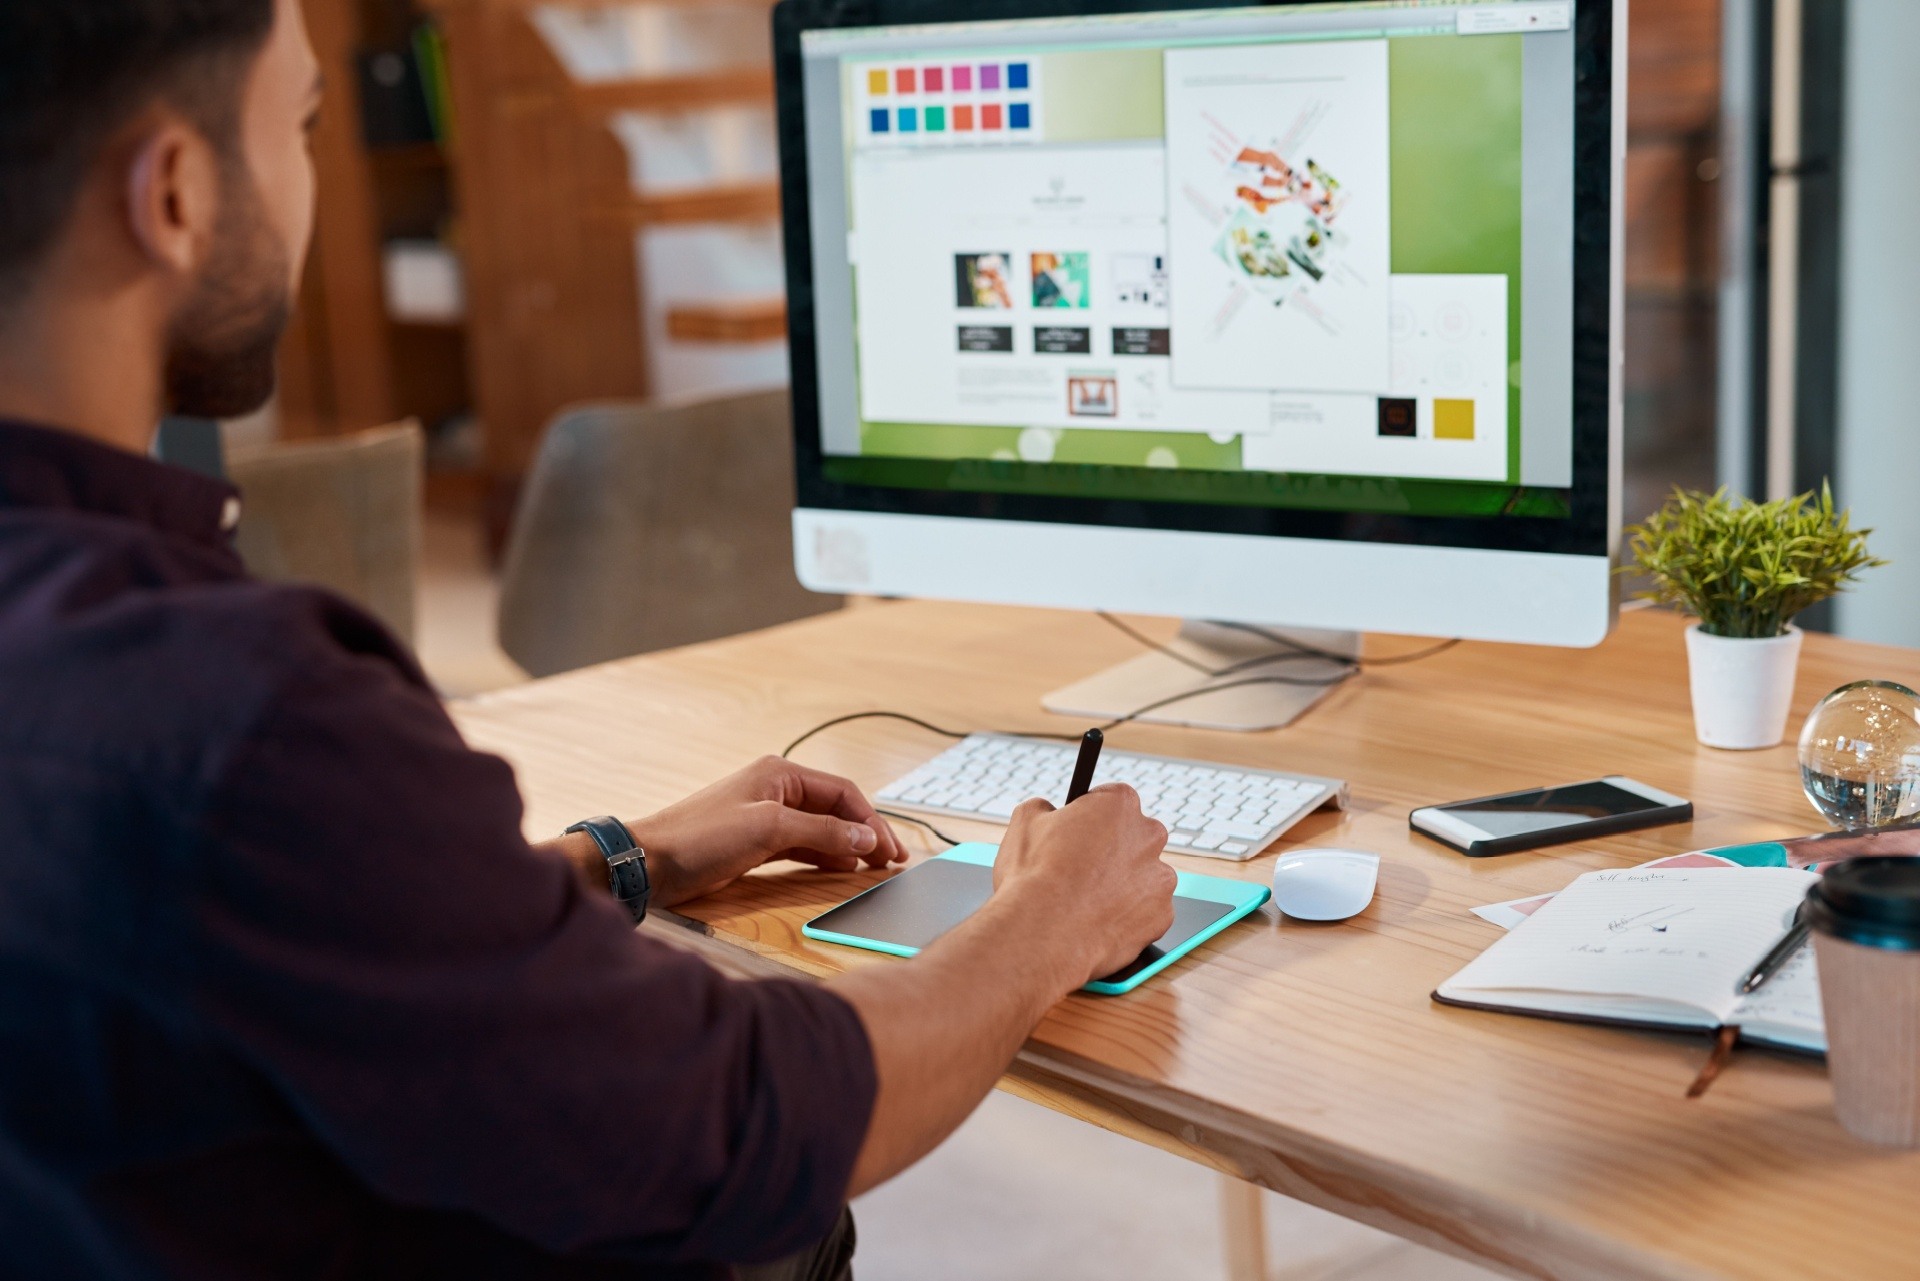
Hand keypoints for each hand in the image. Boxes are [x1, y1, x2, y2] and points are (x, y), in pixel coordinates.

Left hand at [626, 757, 908, 907]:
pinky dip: (824, 857)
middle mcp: (776, 790)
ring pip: (820, 830)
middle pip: (835, 810)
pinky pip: (802, 846)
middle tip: (891, 862)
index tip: (891, 850)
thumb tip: (865, 838)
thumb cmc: (701, 837)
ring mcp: (765, 817)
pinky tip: (840, 869)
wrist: (650, 862)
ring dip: (847, 847)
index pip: (843, 793)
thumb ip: (822, 833)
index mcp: (780, 774)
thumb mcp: (769, 830)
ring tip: (873, 868)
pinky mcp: (755, 843)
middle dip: (865, 834)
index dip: (871, 821)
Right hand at [990, 785, 1174, 983]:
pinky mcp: (1162, 916)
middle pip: (1136, 837)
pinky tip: (1099, 921)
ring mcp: (1160, 879)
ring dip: (1123, 885)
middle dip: (1114, 850)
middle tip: (1082, 869)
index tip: (1079, 833)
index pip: (1113, 800)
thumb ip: (1045, 809)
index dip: (1091, 818)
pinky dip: (1129, 917)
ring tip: (1087, 901)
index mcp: (1119, 804)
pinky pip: (1148, 912)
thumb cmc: (1034, 878)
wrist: (1042, 935)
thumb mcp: (1025, 821)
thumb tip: (1046, 812)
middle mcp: (1149, 836)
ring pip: (1145, 877)